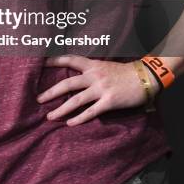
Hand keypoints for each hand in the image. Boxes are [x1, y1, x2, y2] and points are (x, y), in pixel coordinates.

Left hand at [36, 55, 160, 125]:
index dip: (55, 61)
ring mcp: (101, 89)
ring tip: (50, 116)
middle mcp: (94, 76)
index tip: (41, 63)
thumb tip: (77, 76)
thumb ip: (92, 70)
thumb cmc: (125, 72)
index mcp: (92, 65)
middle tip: (38, 99)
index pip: (70, 60)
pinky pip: (91, 112)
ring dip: (61, 109)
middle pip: (67, 83)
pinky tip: (70, 124)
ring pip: (76, 100)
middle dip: (51, 92)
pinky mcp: (109, 102)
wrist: (145, 77)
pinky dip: (79, 118)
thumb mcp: (105, 66)